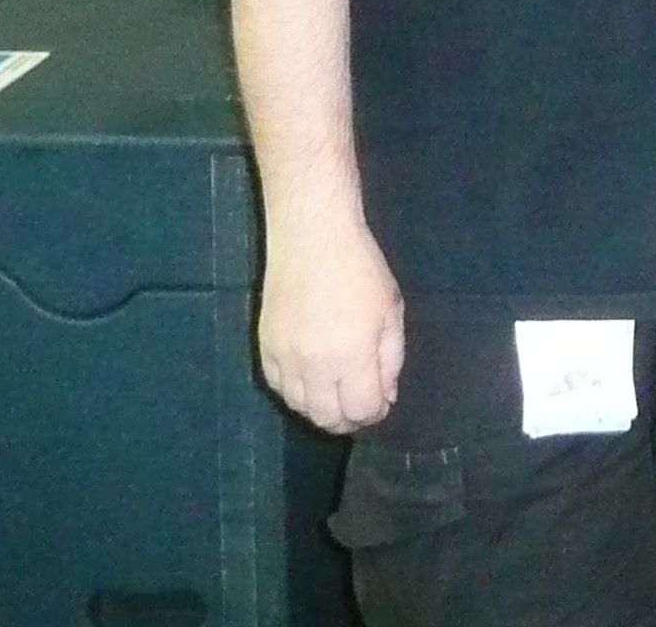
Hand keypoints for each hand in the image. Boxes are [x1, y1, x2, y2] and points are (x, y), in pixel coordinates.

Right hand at [255, 213, 403, 432]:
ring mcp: (285, 358)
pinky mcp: (264, 346)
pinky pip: (277, 387)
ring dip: (320, 408)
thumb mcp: (390, 311)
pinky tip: (310, 379)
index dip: (375, 413)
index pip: (361, 411)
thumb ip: (391, 359)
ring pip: (299, 407)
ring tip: (336, 392)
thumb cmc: (360, 268)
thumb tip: (386, 397)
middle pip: (326, 418)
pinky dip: (295, 392)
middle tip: (359, 405)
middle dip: (348, 419)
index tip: (381, 402)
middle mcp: (315, 366)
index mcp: (352, 356)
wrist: (311, 236)